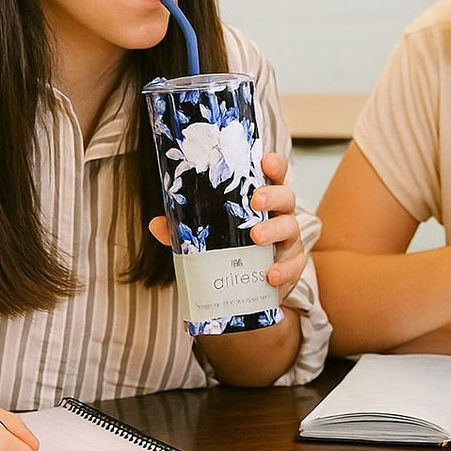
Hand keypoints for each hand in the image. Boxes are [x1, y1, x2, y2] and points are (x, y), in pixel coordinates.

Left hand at [147, 152, 307, 300]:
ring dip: (274, 230)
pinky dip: (283, 269)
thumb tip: (156, 223)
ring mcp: (288, 241)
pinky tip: (268, 274)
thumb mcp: (208, 236)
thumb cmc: (231, 251)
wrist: (247, 289)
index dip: (274, 165)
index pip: (274, 176)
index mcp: (262, 201)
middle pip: (287, 197)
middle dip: (273, 195)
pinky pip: (295, 266)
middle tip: (255, 200)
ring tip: (256, 237)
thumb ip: (186, 229)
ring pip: (291, 228)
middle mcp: (280, 216)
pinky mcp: (292, 266)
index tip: (265, 161)